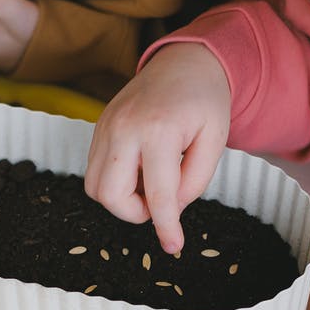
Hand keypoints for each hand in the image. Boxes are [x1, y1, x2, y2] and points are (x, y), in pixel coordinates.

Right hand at [83, 43, 230, 253]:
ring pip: (94, 187)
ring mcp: (105, 127)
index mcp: (158, 131)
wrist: (184, 62)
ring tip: (150, 182)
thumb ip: (195, 181)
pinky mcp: (98, 128)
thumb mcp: (215, 141)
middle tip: (160, 200)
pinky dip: (115, 181)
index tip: (173, 246)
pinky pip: (94, 170)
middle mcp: (124, 128)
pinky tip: (139, 168)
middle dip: (135, 212)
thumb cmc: (204, 100)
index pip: (158, 196)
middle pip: (110, 196)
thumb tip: (170, 210)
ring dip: (121, 198)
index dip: (166, 228)